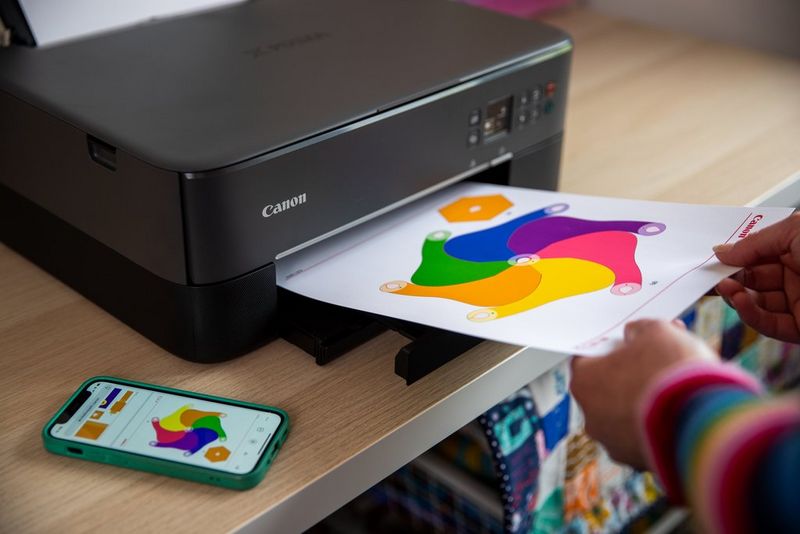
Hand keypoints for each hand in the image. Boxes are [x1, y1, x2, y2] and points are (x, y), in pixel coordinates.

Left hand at [570, 319, 718, 468]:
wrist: (706, 420)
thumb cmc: (673, 371)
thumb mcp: (658, 331)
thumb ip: (640, 330)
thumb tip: (636, 334)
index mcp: (584, 381)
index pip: (588, 360)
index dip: (613, 349)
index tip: (634, 345)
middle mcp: (592, 417)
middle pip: (608, 389)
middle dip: (631, 376)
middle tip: (662, 364)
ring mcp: (614, 444)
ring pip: (627, 417)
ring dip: (647, 404)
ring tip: (678, 390)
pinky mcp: (640, 464)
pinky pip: (647, 440)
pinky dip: (661, 428)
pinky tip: (683, 415)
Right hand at [714, 213, 799, 342]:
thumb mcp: (795, 232)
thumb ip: (755, 242)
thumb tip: (722, 250)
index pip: (760, 253)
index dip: (736, 255)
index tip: (713, 258)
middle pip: (754, 278)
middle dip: (731, 276)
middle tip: (710, 275)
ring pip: (756, 301)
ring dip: (736, 294)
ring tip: (723, 287)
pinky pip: (767, 323)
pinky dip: (748, 312)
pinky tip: (739, 299)